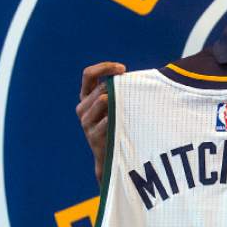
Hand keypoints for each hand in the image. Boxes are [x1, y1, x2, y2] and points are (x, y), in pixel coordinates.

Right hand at [76, 62, 126, 182]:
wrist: (114, 158)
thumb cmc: (121, 125)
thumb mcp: (118, 105)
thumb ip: (121, 90)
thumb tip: (143, 75)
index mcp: (86, 97)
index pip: (88, 74)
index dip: (105, 67)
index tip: (122, 69)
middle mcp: (82, 109)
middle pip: (101, 88)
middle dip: (119, 89)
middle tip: (134, 96)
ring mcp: (86, 123)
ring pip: (103, 101)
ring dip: (120, 102)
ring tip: (132, 110)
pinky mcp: (94, 137)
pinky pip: (108, 120)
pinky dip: (120, 118)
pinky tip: (129, 122)